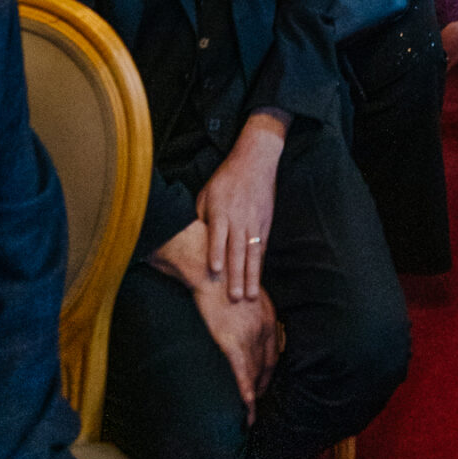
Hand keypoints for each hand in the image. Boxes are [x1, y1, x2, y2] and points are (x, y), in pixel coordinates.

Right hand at [152, 220, 278, 415]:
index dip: (268, 372)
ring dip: (254, 395)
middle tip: (256, 403)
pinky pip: (241, 371)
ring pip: (255, 372)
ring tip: (251, 413)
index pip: (273, 353)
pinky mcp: (230, 340)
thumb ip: (251, 312)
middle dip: (262, 386)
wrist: (210, 268)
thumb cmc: (225, 278)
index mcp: (269, 316)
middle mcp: (264, 327)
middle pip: (266, 366)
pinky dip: (245, 390)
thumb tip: (248, 324)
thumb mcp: (247, 293)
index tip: (263, 384)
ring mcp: (248, 335)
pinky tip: (247, 405)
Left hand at [195, 115, 284, 302]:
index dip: (216, 252)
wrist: (255, 160)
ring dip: (252, 276)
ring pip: (253, 253)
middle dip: (237, 275)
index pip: (218, 235)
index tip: (215, 270)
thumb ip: (201, 219)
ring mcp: (254, 221)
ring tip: (251, 297)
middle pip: (237, 250)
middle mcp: (239, 219)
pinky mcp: (265, 222)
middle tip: (236, 298)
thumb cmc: (225, 179)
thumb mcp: (206, 194)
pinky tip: (258, 280)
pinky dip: (259, 265)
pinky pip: (261, 247)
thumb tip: (192, 242)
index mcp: (220, 211)